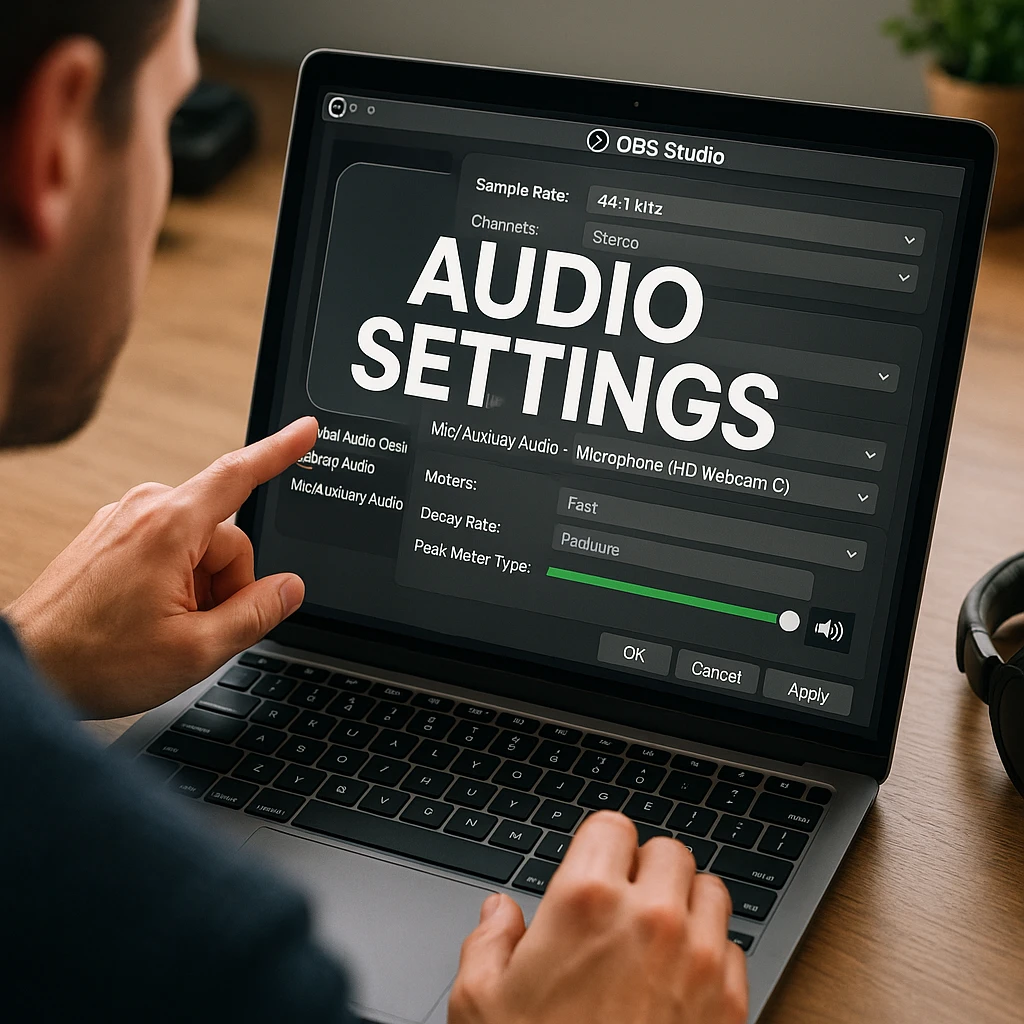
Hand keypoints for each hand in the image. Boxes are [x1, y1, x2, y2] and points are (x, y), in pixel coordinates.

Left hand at [4, 418, 317, 718]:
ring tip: (165, 628)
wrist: (25, 670)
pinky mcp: (110, 536)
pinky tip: (149, 618)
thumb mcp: (197, 650)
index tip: (306, 430)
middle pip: (226, 537)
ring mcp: (123, 520)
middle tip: (199, 628)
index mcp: (169, 526)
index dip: (281, 451)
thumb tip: (289, 588)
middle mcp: (144, 509)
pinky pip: (167, 549)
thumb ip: (256, 613)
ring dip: (200, 587)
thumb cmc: (93, 660)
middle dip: (228, 584)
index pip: (240, 475)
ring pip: (198, 546)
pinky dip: (174, 582)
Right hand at [450, 811, 747, 1023]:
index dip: (600, 844)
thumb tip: (500, 912)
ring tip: (656, 934)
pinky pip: (734, 947)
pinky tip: (678, 978)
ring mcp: (698, 960)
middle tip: (623, 904)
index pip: (613, 826)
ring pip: (710, 890)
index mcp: (587, 901)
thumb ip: (488, 942)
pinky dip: (712, 952)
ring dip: (685, 903)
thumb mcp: (480, 1003)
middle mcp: (650, 919)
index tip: (595, 864)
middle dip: (644, 870)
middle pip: (668, 850)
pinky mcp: (729, 1004)